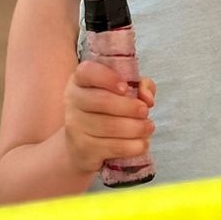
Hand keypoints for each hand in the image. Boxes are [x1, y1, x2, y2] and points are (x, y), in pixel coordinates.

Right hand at [61, 60, 155, 174]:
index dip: (108, 78)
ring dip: (136, 128)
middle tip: (145, 111)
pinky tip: (142, 143)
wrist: (82, 146)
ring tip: (148, 127)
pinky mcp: (82, 148)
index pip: (88, 71)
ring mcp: (75, 125)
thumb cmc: (106, 112)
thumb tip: (147, 98)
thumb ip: (140, 86)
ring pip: (110, 126)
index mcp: (80, 80)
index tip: (126, 87)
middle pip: (102, 101)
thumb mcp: (123, 92)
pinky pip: (112, 146)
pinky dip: (133, 146)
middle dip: (130, 107)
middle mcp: (73, 100)